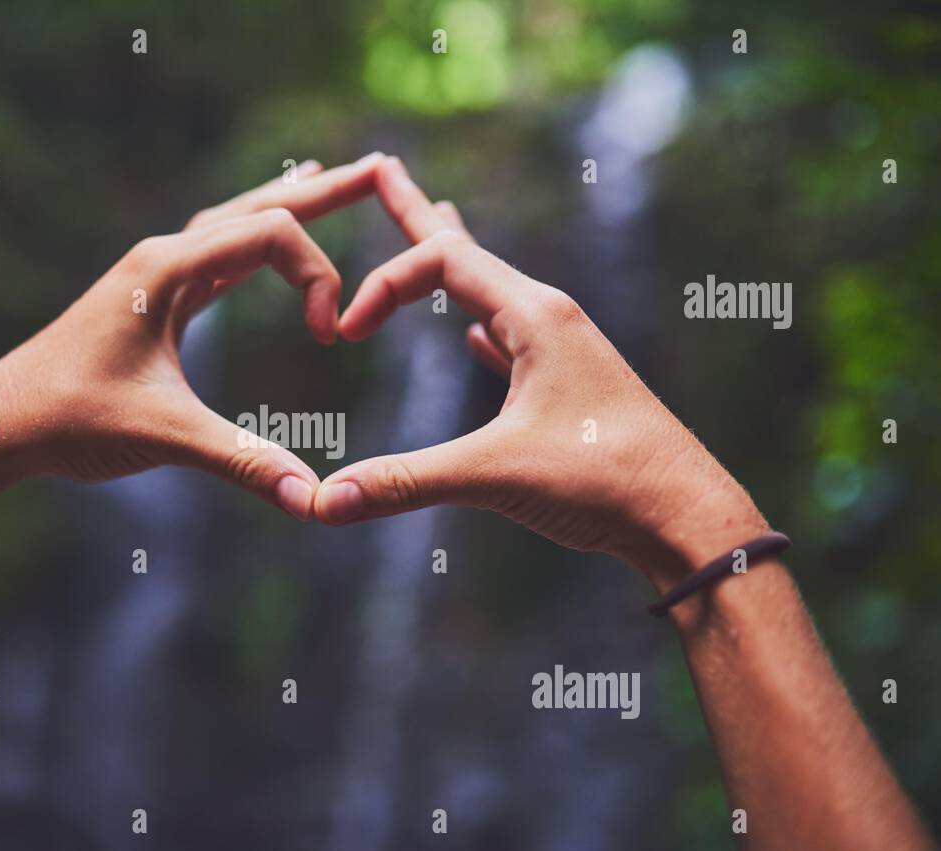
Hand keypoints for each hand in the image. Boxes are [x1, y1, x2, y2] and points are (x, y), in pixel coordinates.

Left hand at [0, 154, 386, 519]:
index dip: (318, 275)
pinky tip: (265, 248)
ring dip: (286, 208)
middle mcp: (162, 257)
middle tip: (381, 169)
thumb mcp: (165, 436)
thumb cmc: (70, 419)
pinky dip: (253, 245)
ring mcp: (154, 277)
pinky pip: (215, 257)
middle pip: (258, 207)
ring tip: (329, 181)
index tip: (329, 336)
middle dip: (323, 192)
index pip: (270, 234)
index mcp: (167, 268)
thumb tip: (313, 500)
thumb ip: (243, 461)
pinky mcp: (149, 303)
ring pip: (235, 225)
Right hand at [314, 158, 768, 584]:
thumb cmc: (606, 481)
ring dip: (450, 270)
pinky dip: (481, 328)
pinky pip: (512, 341)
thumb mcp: (495, 475)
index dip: (382, 286)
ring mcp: (563, 353)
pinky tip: (474, 338)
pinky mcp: (569, 391)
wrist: (687, 518)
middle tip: (384, 169)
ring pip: (491, 296)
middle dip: (417, 215)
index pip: (440, 260)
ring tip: (432, 234)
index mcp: (536, 315)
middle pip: (466, 254)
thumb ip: (406, 481)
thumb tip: (326, 503)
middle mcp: (551, 319)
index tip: (347, 334)